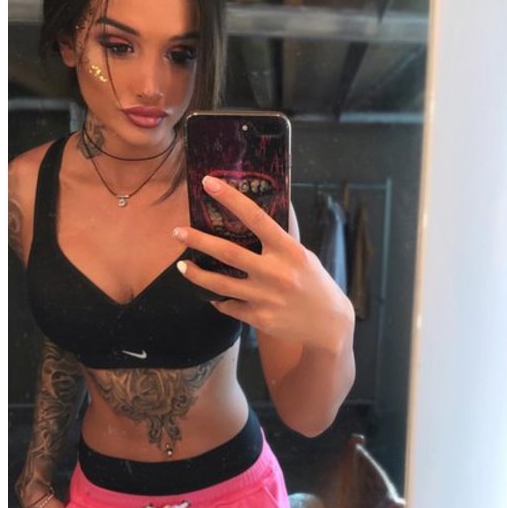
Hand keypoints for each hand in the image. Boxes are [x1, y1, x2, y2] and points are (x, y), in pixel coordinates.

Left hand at [173, 175, 353, 354]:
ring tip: (182, 266)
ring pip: (219, 283)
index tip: (208, 183)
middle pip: (227, 252)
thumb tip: (256, 212)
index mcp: (289, 250)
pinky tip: (212, 293)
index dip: (231, 199)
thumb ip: (279, 240)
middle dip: (197, 241)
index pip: (256, 218)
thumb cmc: (314, 283)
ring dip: (196, 274)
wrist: (328, 324)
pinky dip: (218, 299)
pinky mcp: (259, 318)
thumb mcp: (302, 255)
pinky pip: (229, 306)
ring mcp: (266, 297)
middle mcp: (276, 272)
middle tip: (177, 232)